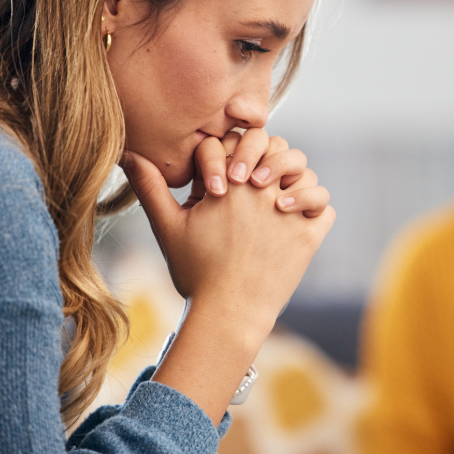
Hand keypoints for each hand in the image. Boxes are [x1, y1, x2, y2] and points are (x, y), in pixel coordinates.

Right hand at [120, 143, 334, 422]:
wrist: (228, 315)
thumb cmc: (195, 271)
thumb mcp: (167, 227)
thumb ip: (150, 187)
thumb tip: (128, 154)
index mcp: (232, 182)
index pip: (243, 138)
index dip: (234, 150)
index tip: (225, 179)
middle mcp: (264, 191)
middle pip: (278, 148)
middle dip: (268, 159)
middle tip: (255, 182)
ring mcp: (290, 213)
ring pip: (306, 174)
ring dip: (295, 180)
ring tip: (277, 198)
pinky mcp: (308, 237)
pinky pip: (325, 207)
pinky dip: (316, 207)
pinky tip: (297, 217)